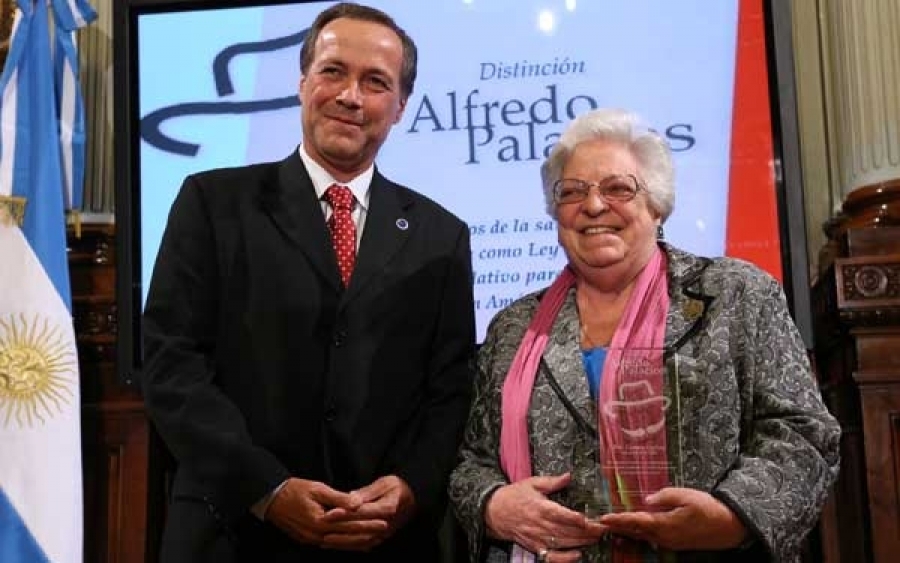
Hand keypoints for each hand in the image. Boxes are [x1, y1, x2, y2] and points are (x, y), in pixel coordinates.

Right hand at [265, 478, 386, 547]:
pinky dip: (346, 544)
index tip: (384, 520)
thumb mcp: (317, 488)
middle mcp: (317, 534)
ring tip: (376, 539)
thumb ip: (339, 498)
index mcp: (320, 520)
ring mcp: (312, 540)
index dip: (368, 522)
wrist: (270, 499)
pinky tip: (357, 544)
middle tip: (386, 530)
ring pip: (341, 544)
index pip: (350, 522)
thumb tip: (357, 503)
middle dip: (368, 533)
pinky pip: (332, 544)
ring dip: (359, 542)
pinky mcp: (309, 540)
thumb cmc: (294, 489)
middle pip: (348, 536)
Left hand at [320, 475, 415, 550]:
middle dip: (339, 531)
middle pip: (360, 531)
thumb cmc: (397, 487)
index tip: (328, 514)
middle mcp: (386, 524)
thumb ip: (367, 493)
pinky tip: (335, 545)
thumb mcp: (384, 483)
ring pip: (360, 542)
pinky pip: (363, 545)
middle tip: (321, 530)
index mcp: (388, 508)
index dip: (344, 513)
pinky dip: (348, 546)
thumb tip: (351, 500)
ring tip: (324, 540)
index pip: (363, 512)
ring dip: (342, 543)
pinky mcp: (380, 538)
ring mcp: (384, 534)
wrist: (413, 499)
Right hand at [485, 473, 607, 562]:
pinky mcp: (535, 547)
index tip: (591, 519)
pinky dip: (565, 558)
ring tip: (597, 538)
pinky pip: (551, 556)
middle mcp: (539, 524)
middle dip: (587, 531)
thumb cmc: (514, 496)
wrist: (493, 512)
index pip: (562, 515)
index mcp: (540, 507)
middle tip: (603, 528)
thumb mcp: (532, 483)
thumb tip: (568, 476)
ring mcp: (537, 538)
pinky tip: (578, 554)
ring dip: (582, 542)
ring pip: (563, 543)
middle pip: (567, 531)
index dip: (577, 519)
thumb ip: (552, 482)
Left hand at [598, 487, 749, 550]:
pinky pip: (652, 538)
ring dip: (627, 531)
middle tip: (601, 523)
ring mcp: (669, 542)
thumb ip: (664, 496)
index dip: (618, 519)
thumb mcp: (686, 496)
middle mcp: (664, 537)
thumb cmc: (708, 508)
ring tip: (612, 525)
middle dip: (618, 527)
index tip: (603, 518)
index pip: (635, 521)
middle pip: (635, 531)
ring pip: (642, 536)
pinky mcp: (675, 543)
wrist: (729, 526)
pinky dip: (639, 534)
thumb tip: (647, 499)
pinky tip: (633, 530)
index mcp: (665, 524)